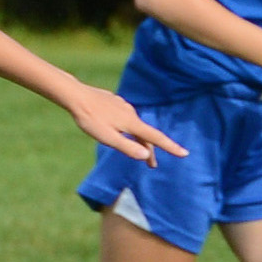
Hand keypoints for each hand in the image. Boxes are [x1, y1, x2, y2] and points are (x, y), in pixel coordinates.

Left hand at [68, 84, 187, 166]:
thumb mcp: (107, 137)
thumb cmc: (90, 119)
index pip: (155, 138)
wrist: (76, 96)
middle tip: (152, 165)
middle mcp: (131, 114)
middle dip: (149, 150)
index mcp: (132, 124)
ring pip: (135, 127)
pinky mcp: (115, 103)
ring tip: (137, 150)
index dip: (170, 147)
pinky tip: (121, 130)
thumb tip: (146, 156)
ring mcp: (123, 107)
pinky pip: (126, 119)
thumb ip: (126, 147)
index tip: (184, 153)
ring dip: (138, 139)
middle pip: (145, 135)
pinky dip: (129, 129)